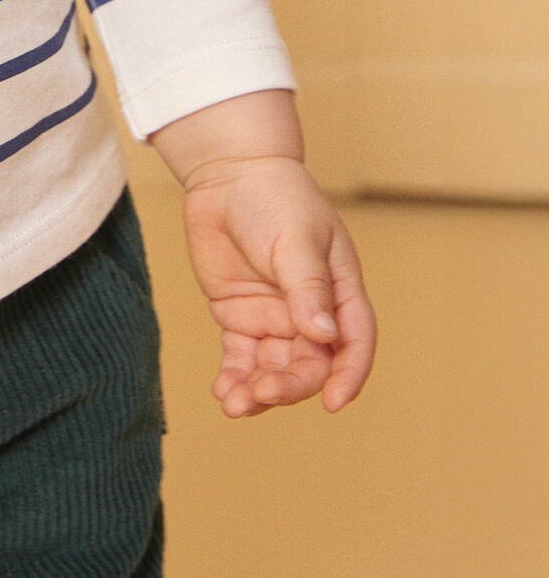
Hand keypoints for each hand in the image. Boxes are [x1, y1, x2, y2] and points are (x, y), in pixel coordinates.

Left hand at [180, 155, 375, 417]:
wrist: (228, 174)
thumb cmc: (275, 198)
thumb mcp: (297, 239)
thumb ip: (309, 288)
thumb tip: (324, 336)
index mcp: (339, 292)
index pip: (354, 342)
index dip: (349, 375)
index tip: (332, 402)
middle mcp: (311, 312)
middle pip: (311, 364)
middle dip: (290, 385)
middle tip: (263, 392)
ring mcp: (275, 316)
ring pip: (275, 369)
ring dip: (259, 391)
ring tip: (235, 404)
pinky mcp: (241, 316)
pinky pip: (242, 358)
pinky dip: (235, 377)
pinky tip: (224, 393)